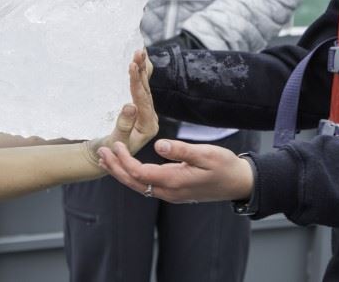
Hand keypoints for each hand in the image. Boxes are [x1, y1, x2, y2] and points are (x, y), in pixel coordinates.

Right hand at [85, 50, 157, 163]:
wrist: (106, 158)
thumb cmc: (109, 153)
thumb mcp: (115, 142)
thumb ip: (123, 126)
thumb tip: (130, 105)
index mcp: (148, 126)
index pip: (143, 100)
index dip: (136, 82)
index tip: (131, 66)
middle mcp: (150, 117)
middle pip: (146, 91)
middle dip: (141, 70)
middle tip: (138, 52)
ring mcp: (145, 112)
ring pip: (144, 88)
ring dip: (141, 69)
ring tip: (139, 52)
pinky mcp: (139, 108)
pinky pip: (140, 89)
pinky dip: (140, 74)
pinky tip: (140, 62)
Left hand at [97, 138, 252, 204]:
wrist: (239, 183)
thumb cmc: (225, 166)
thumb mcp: (206, 154)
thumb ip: (181, 150)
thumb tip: (158, 145)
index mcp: (174, 181)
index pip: (140, 173)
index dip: (124, 160)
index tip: (114, 144)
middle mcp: (169, 191)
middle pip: (134, 183)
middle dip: (115, 168)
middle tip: (100, 153)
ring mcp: (171, 194)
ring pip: (139, 186)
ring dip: (121, 173)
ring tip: (107, 159)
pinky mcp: (174, 191)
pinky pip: (147, 186)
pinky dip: (133, 176)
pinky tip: (127, 167)